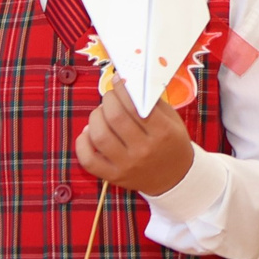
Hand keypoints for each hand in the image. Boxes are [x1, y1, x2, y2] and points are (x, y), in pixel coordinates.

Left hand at [73, 84, 197, 195]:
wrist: (176, 179)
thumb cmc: (172, 144)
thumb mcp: (172, 121)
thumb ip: (152, 102)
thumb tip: (129, 82)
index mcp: (163, 133)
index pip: (136, 105)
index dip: (123, 88)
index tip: (118, 79)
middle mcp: (144, 150)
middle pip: (115, 117)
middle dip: (108, 100)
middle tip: (110, 96)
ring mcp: (127, 165)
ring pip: (99, 135)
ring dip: (95, 117)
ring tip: (101, 113)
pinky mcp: (114, 176)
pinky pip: (88, 159)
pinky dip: (83, 142)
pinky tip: (90, 133)